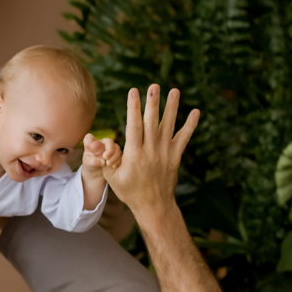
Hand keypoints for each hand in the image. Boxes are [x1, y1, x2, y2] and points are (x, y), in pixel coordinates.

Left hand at [82, 134, 122, 176]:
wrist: (96, 172)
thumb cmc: (90, 165)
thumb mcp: (88, 163)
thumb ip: (92, 161)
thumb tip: (102, 161)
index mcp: (92, 143)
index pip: (89, 137)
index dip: (90, 141)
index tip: (91, 148)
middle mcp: (102, 143)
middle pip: (109, 141)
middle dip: (109, 150)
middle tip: (105, 158)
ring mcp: (111, 148)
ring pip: (117, 148)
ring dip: (114, 156)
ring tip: (108, 164)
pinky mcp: (117, 154)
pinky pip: (121, 155)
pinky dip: (118, 161)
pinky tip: (113, 166)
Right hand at [103, 85, 198, 225]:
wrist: (153, 206)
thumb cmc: (129, 191)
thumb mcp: (112, 177)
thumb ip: (106, 158)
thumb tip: (95, 143)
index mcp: (134, 155)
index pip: (134, 127)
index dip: (133, 108)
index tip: (133, 92)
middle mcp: (151, 152)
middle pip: (152, 123)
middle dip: (153, 103)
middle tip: (154, 86)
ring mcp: (165, 154)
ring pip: (169, 126)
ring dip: (172, 108)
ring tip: (175, 90)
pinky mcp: (175, 157)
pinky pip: (184, 138)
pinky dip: (190, 125)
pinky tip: (195, 112)